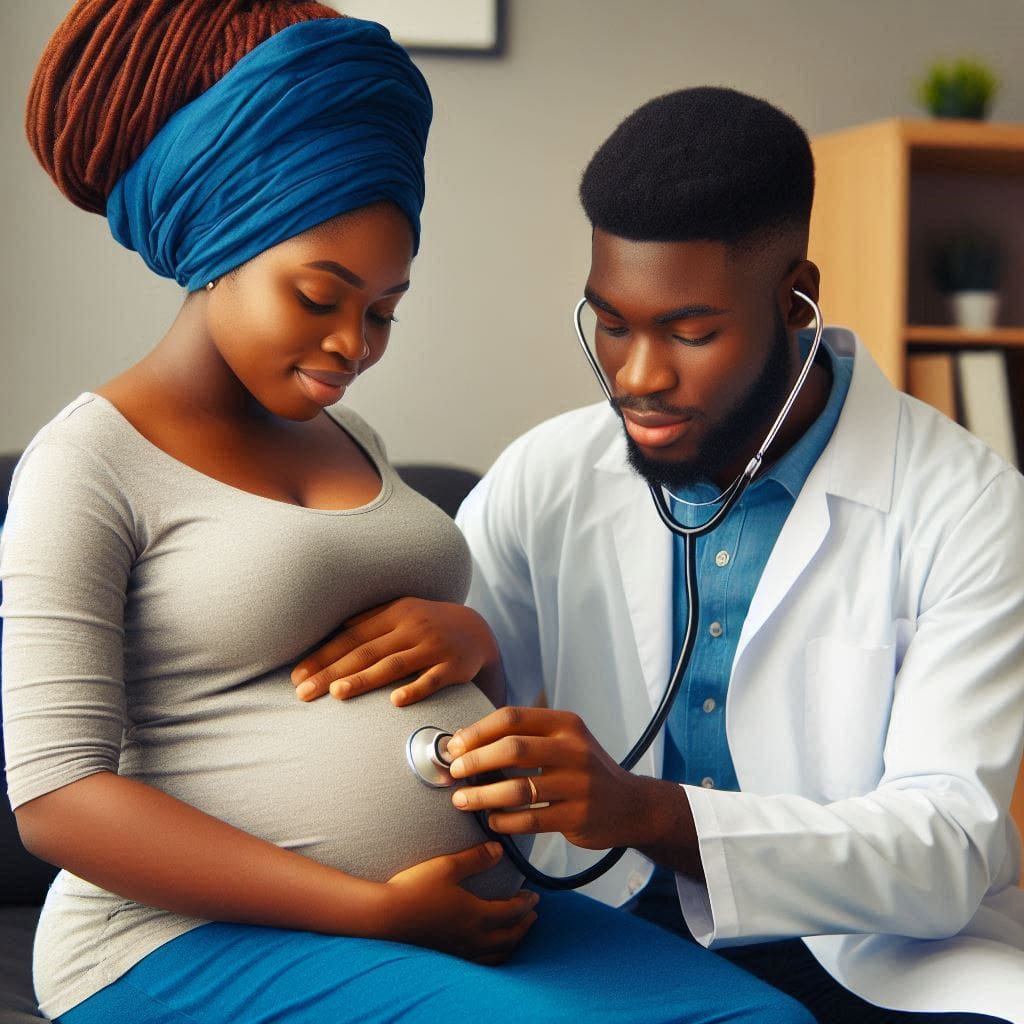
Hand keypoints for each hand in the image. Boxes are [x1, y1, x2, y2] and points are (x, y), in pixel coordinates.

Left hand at [291, 598, 501, 705]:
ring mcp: (433, 647)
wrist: (477, 631)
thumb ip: (368, 623)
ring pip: (394, 664)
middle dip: (332, 672)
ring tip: (336, 693)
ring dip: (364, 679)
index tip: (297, 675)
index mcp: (394, 614)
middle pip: (366, 651)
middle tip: (303, 692)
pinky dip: (414, 690)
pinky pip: (432, 679)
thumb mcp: (400, 614)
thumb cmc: (426, 625)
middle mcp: (412, 627)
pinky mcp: (453, 667)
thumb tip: (327, 635)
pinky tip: (395, 702)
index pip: (352, 636)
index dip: (323, 655)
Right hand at [384, 842, 538, 962]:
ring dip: (512, 943)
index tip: (534, 896)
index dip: (526, 904)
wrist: (384, 918)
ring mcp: (460, 951)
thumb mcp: (447, 867)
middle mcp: (473, 938)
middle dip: (525, 925)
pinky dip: (493, 957)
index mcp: (477, 915)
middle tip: (533, 915)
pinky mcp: (447, 957)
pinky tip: (488, 952)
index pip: (512, 912)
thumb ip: (475, 858)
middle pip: (509, 936)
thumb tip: (498, 849)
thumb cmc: (415, 889)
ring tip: (517, 935)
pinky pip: (480, 963)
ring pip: (496, 953)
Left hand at [446, 708, 704, 878]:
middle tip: (453, 772)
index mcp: (565, 724)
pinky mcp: (578, 816)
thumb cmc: (584, 771)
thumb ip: (524, 738)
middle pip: (512, 749)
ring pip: (518, 789)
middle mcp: (575, 750)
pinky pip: (530, 820)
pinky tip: (491, 820)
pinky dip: (504, 821)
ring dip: (482, 795)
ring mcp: (579, 784)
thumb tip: (465, 741)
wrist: (631, 805)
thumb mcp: (564, 742)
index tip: (454, 746)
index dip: (477, 731)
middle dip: (475, 760)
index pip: (512, 717)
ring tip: (461, 800)